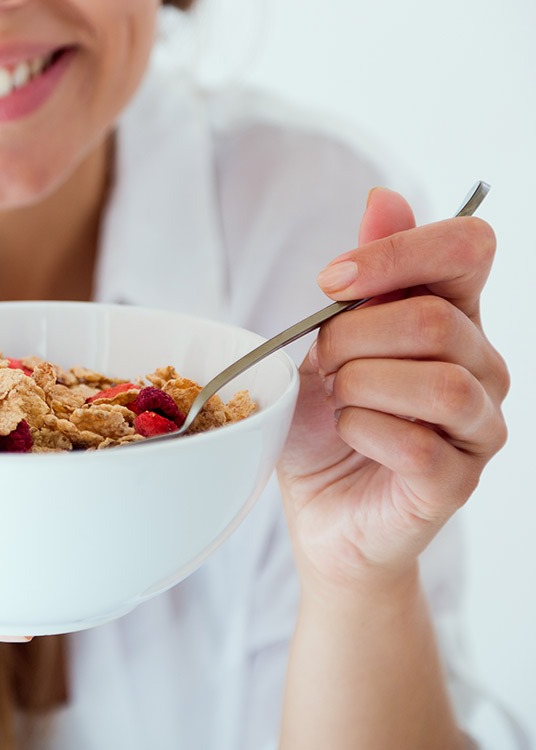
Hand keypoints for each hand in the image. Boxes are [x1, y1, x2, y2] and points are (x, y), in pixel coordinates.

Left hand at [276, 188, 508, 594]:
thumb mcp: (327, 342)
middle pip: (433, 320)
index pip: (469, 247)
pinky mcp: (458, 480)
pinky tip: (350, 436)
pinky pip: (418, 443)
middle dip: (351, 339)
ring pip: (436, 382)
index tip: (332, 283)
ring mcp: (478, 425)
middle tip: (321, 365)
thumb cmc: (325, 422)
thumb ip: (363, 278)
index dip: (399, 254)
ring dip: (360, 388)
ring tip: (338, 402)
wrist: (320, 510)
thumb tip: (383, 198)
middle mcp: (480, 365)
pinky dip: (364, 433)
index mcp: (452, 317)